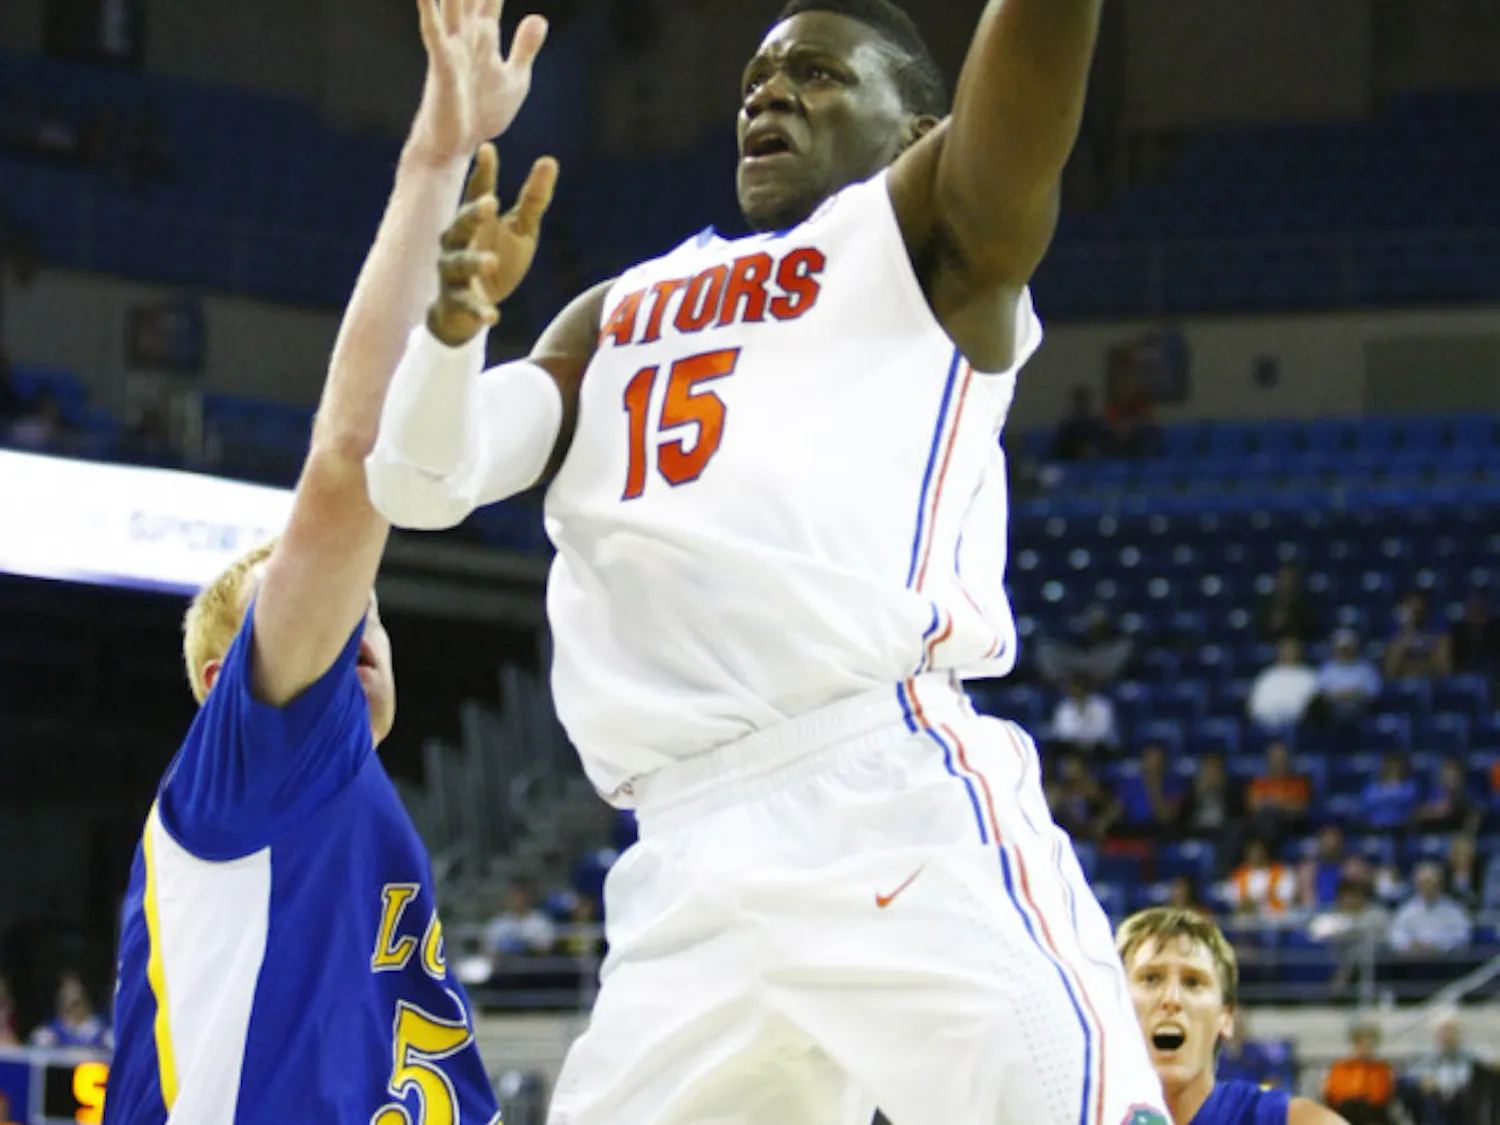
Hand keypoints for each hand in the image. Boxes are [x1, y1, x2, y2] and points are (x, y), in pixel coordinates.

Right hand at [407, 0, 547, 166]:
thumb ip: (525, 47)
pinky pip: (433, 32)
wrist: (457, 147)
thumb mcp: (515, 78)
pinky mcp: (442, 66)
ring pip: (449, 3)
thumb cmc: (482, 113)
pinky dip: (429, 10)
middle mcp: (465, 34)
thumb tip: (539, 16)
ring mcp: (451, 47)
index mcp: (484, 35)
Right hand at [429, 142, 557, 345]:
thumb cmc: (498, 260)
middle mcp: (457, 242)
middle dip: (473, 213)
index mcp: (474, 220)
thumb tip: (549, 160)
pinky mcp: (455, 302)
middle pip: (461, 224)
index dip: (483, 172)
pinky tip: (493, 316)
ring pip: (459, 264)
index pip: (476, 191)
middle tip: (491, 203)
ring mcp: (452, 272)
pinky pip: (466, 306)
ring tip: (492, 262)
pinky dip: (479, 311)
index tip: (487, 149)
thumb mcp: (521, 230)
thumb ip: (533, 200)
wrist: (470, 311)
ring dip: (476, 262)